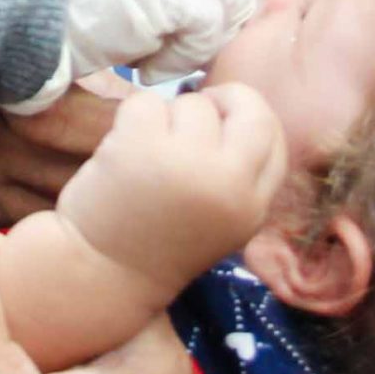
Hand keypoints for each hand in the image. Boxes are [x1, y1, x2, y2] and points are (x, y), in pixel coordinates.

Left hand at [54, 85, 286, 292]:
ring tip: (148, 153)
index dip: (250, 121)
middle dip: (226, 98)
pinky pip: (146, 103)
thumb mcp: (219, 223)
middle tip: (198, 108)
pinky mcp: (142, 147)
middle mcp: (228, 183)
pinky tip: (122, 150)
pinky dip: (132, 118)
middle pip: (251, 109)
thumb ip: (236, 177)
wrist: (99, 275)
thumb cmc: (156, 245)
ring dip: (168, 117)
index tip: (225, 121)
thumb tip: (230, 111)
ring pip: (192, 104)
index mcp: (252, 208)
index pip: (275, 140)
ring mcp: (186, 162)